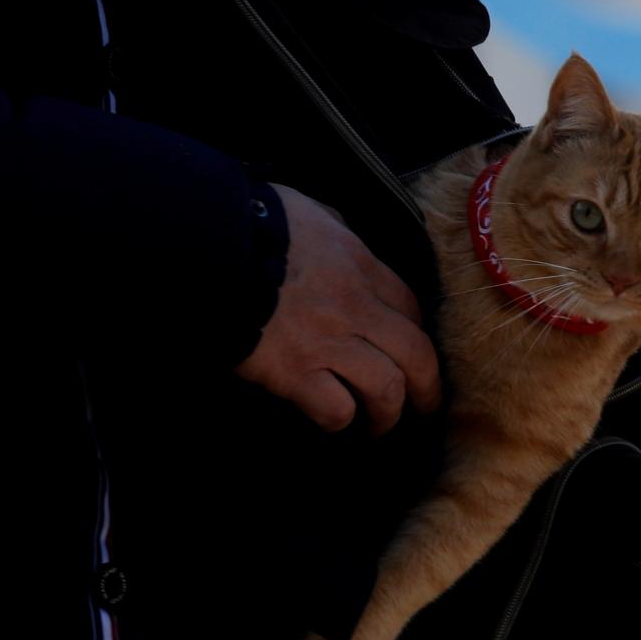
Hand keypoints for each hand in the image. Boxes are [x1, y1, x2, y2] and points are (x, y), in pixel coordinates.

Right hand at [234, 186, 440, 434]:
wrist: (212, 248)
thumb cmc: (255, 224)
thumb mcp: (311, 213)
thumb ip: (333, 230)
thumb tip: (335, 235)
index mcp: (361, 265)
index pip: (411, 306)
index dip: (418, 332)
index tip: (415, 350)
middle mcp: (355, 307)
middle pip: (416, 352)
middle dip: (428, 385)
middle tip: (426, 404)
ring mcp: (328, 342)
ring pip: (386, 387)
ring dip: (388, 413)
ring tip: (380, 426)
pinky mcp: (294, 373)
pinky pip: (335, 407)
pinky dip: (339, 419)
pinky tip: (334, 420)